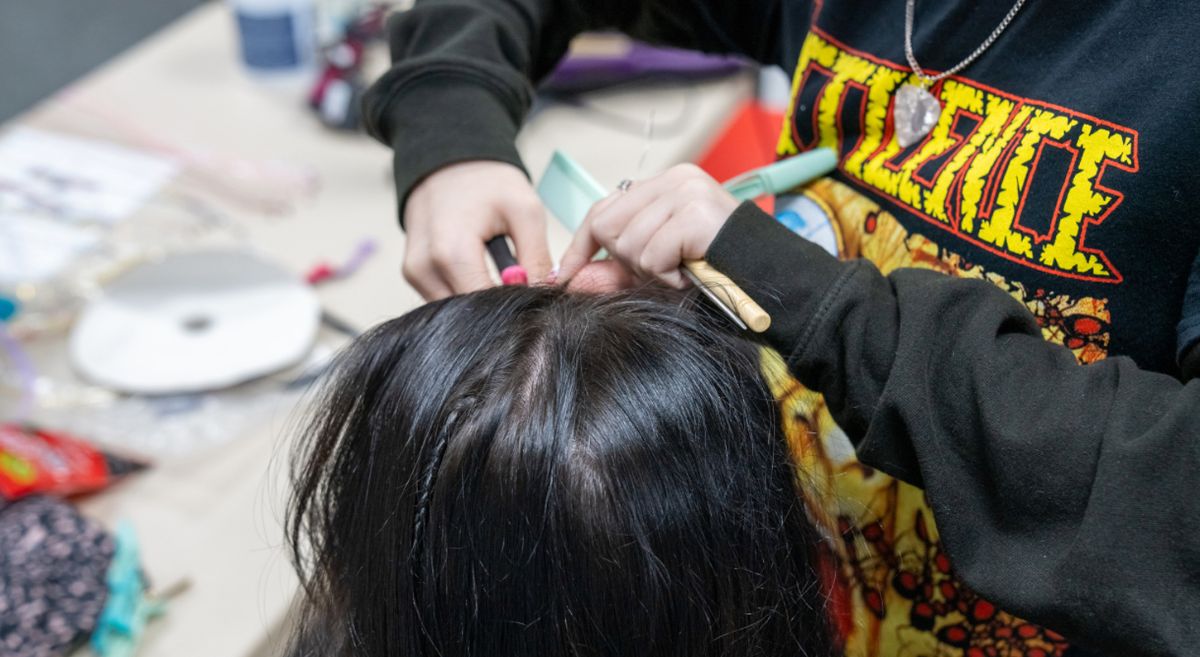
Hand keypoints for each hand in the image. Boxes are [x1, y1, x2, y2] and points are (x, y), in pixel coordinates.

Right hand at [402, 161, 551, 299]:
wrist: (448, 159)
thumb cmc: (489, 182)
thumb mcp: (526, 211)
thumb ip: (537, 259)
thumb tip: (546, 297)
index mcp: (451, 252)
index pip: (487, 308)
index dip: (515, 309)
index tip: (537, 302)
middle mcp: (425, 268)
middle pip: (468, 315)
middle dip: (499, 309)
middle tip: (523, 290)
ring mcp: (414, 273)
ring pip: (455, 311)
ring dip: (481, 304)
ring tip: (502, 277)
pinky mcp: (412, 274)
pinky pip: (443, 298)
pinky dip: (466, 292)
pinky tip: (483, 273)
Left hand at [557, 164, 737, 289]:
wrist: (772, 276)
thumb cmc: (717, 272)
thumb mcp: (658, 268)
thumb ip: (615, 270)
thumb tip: (569, 279)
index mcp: (665, 185)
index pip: (603, 209)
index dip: (583, 245)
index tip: (566, 274)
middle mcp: (674, 180)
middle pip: (607, 225)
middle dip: (624, 261)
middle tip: (661, 271)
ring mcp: (685, 193)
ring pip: (628, 244)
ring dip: (650, 272)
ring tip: (682, 271)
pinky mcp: (694, 214)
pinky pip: (651, 256)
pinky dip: (666, 277)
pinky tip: (691, 274)